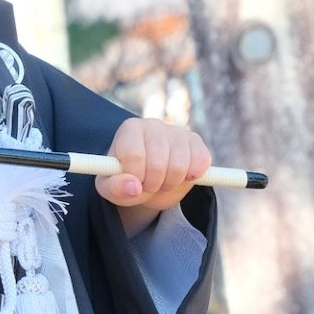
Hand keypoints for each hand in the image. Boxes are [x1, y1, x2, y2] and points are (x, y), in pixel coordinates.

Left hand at [95, 118, 210, 227]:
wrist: (147, 181)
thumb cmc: (126, 180)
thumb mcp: (111, 187)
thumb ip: (115, 187)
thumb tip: (134, 188)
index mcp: (130, 129)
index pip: (133, 155)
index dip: (135, 177)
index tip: (134, 183)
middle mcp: (153, 124)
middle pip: (157, 164)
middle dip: (152, 184)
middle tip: (148, 185)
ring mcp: (177, 131)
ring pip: (180, 166)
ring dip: (170, 184)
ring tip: (161, 182)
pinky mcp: (196, 141)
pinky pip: (201, 162)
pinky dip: (192, 176)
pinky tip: (181, 176)